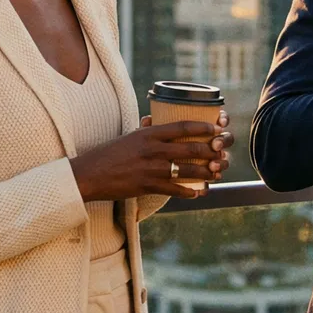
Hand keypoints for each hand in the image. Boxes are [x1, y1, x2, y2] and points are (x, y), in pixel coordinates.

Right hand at [70, 111, 233, 201]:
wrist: (89, 175)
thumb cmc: (107, 154)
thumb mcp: (127, 136)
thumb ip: (145, 129)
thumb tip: (154, 121)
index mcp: (149, 134)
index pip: (182, 126)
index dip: (203, 127)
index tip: (217, 128)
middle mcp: (153, 149)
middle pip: (191, 148)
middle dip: (212, 151)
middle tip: (223, 153)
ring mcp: (151, 169)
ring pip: (188, 170)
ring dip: (206, 172)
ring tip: (217, 172)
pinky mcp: (147, 186)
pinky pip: (175, 190)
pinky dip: (190, 191)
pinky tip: (198, 192)